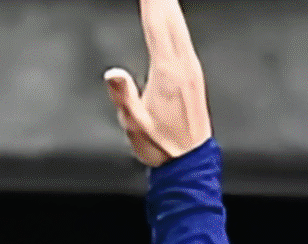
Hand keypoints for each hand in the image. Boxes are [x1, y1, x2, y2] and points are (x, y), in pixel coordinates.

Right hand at [104, 0, 212, 166]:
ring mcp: (191, 69)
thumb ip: (124, 97)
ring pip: (179, 26)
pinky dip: (176, 21)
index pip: (157, 26)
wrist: (190, 162)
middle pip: (170, 19)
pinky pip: (184, 38)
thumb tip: (112, 73)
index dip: (151, 2)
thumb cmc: (162, 146)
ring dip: (169, 6)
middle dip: (161, 0)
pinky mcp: (194, 75)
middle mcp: (183, 66)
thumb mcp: (135, 126)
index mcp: (168, 73)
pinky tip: (173, 19)